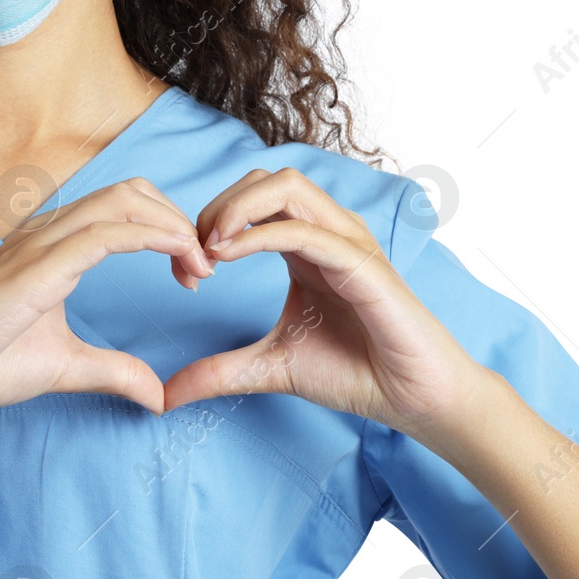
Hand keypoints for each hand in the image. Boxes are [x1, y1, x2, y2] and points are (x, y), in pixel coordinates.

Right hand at [0, 178, 214, 420]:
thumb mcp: (66, 367)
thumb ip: (114, 372)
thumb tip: (157, 395)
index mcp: (51, 247)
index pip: (123, 208)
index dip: (168, 231)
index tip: (194, 274)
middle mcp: (46, 234)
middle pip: (131, 191)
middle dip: (179, 221)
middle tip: (204, 269)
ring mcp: (39, 245)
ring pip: (123, 202)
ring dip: (173, 227)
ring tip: (199, 267)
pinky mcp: (36, 268)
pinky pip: (105, 234)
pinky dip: (152, 239)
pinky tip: (178, 262)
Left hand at [162, 168, 483, 437]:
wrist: (412, 398)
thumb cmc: (356, 373)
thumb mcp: (269, 369)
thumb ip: (219, 372)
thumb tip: (165, 396)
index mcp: (306, 246)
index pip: (251, 201)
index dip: (207, 224)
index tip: (183, 272)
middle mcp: (328, 233)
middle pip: (265, 180)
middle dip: (217, 207)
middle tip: (189, 254)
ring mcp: (348, 243)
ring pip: (287, 186)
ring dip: (237, 208)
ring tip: (207, 247)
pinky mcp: (362, 265)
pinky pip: (307, 231)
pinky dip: (260, 235)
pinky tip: (228, 257)